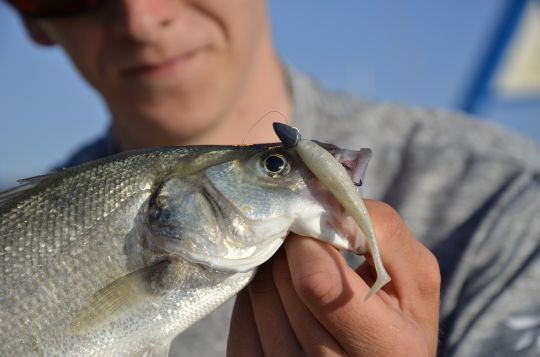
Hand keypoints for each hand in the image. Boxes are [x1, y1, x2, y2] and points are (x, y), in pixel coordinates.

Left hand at [227, 200, 439, 355]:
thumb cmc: (399, 321)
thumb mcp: (416, 279)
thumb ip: (384, 233)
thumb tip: (327, 201)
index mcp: (386, 348)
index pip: (315, 281)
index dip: (309, 241)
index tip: (315, 225)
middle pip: (280, 282)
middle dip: (292, 249)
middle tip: (308, 243)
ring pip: (257, 291)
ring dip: (275, 265)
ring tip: (300, 270)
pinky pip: (241, 311)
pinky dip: (260, 289)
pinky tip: (284, 293)